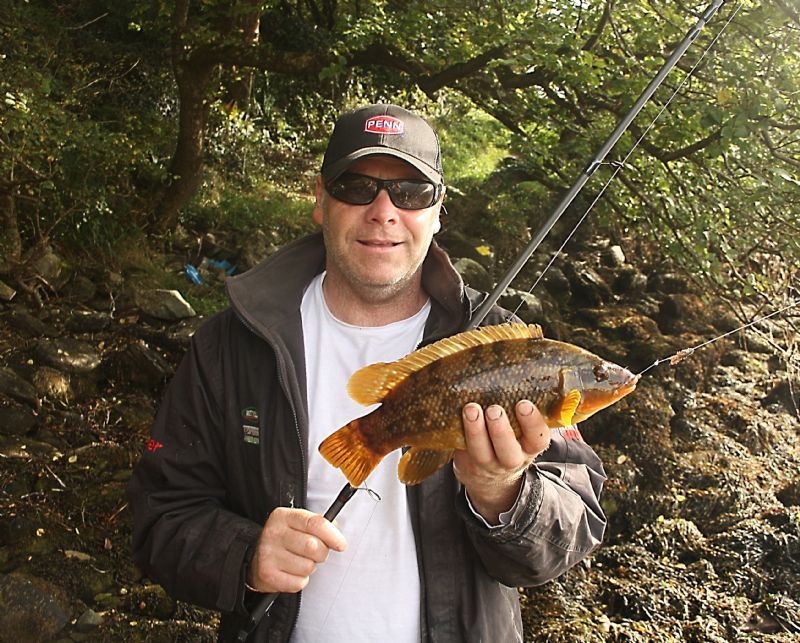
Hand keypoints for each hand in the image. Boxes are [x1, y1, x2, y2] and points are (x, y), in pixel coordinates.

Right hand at [247, 507, 346, 593]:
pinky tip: (291, 572)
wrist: (255, 558)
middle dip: (321, 553)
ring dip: (309, 567)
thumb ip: (318, 525)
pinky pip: (298, 583)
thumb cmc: (284, 540)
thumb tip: (338, 535)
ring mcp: (268, 554)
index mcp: (283, 516)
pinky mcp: (267, 574)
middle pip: (313, 546)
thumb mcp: (297, 525)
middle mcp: (273, 533)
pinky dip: (300, 580)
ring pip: (308, 566)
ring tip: (299, 561)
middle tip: (315, 554)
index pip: (315, 523)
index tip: (341, 544)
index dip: (333, 535)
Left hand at [453, 400, 550, 523]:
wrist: (490, 478)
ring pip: (482, 453)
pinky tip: (452, 415)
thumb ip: (519, 412)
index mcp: (530, 446)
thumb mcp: (523, 433)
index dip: (532, 423)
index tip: (523, 404)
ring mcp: (487, 464)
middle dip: (501, 430)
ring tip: (471, 410)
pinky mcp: (466, 464)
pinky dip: (456, 432)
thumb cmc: (508, 443)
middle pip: (508, 451)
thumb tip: (512, 377)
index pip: (539, 438)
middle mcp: (511, 459)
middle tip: (493, 410)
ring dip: (475, 431)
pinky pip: (460, 451)